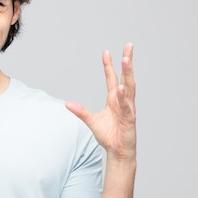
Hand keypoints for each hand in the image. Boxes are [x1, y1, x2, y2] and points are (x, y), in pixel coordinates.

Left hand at [66, 43, 135, 160]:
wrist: (117, 151)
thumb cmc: (109, 135)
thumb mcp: (91, 120)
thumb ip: (80, 111)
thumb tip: (67, 103)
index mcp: (114, 99)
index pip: (112, 78)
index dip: (109, 65)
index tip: (106, 51)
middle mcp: (122, 100)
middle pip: (126, 77)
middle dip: (127, 61)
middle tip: (128, 46)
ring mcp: (128, 108)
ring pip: (129, 87)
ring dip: (128, 73)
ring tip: (126, 60)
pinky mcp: (130, 118)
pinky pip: (126, 106)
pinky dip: (124, 97)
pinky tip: (121, 88)